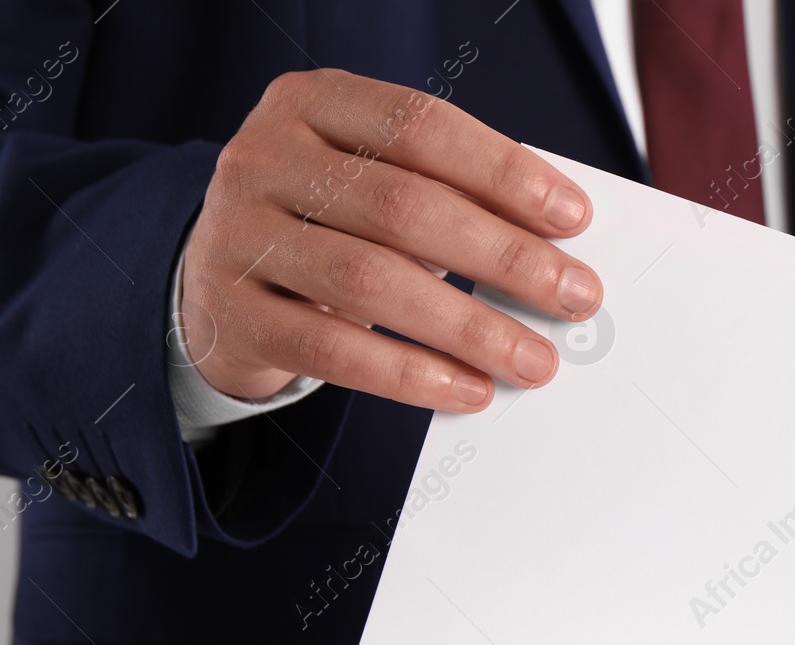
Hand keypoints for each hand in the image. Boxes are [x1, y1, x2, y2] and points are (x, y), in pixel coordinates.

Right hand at [178, 68, 602, 410]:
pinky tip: (468, 390)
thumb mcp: (376, 183)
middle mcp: (264, 158)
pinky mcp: (233, 315)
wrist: (220, 278)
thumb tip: (557, 253)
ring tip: (534, 360)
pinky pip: (333, 352)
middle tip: (574, 296)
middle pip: (403, 207)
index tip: (574, 217)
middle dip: (505, 256)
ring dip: (470, 327)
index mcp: (312, 104)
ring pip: (370, 282)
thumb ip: (448, 196)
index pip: (419, 125)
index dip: (503, 171)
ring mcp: (238, 236)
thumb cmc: (330, 224)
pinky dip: (411, 375)